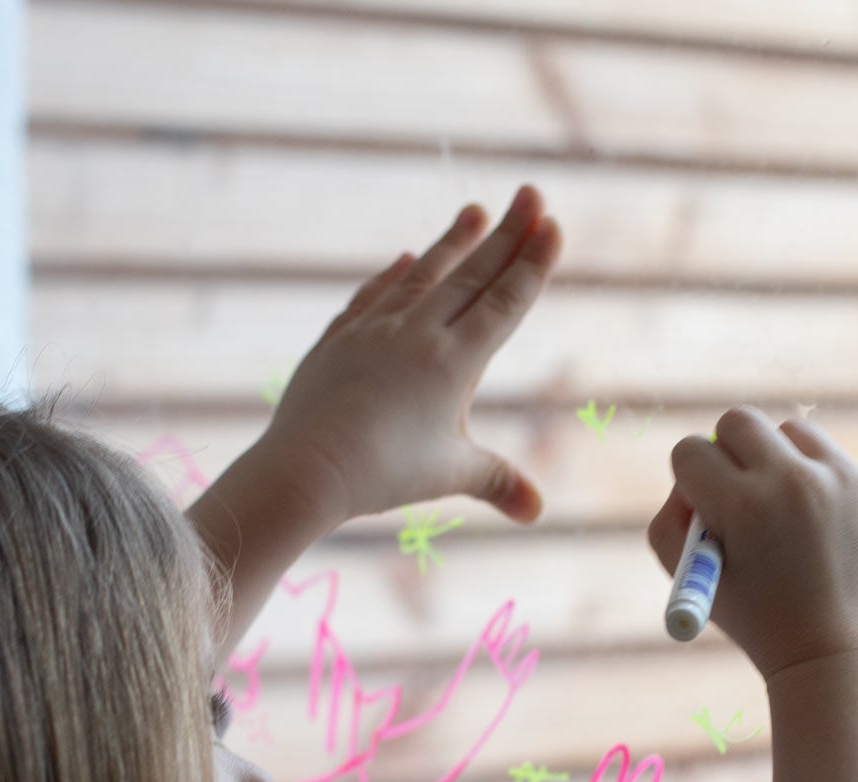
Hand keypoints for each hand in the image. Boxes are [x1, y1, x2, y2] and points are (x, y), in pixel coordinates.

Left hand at [261, 185, 563, 527]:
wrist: (307, 467)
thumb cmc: (383, 475)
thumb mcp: (449, 476)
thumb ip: (497, 483)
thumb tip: (536, 513)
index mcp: (454, 363)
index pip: (502, 303)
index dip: (530, 265)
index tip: (550, 225)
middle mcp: (417, 334)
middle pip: (470, 276)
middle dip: (506, 234)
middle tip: (530, 193)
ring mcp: (374, 330)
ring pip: (421, 276)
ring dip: (452, 243)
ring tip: (474, 212)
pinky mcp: (338, 339)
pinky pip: (372, 298)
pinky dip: (392, 276)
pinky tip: (407, 260)